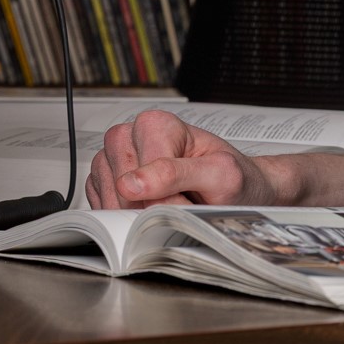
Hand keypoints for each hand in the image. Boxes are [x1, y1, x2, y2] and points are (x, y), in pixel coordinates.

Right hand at [87, 110, 282, 208]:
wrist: (240, 189)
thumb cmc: (233, 178)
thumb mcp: (221, 174)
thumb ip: (177, 174)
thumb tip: (130, 184)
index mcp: (156, 124)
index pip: (144, 176)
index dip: (168, 198)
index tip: (192, 198)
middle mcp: (131, 137)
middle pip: (121, 190)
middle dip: (152, 207)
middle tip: (184, 201)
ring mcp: (115, 160)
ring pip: (109, 202)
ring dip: (139, 215)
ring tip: (172, 202)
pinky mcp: (106, 182)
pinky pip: (104, 209)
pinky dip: (128, 218)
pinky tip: (153, 208)